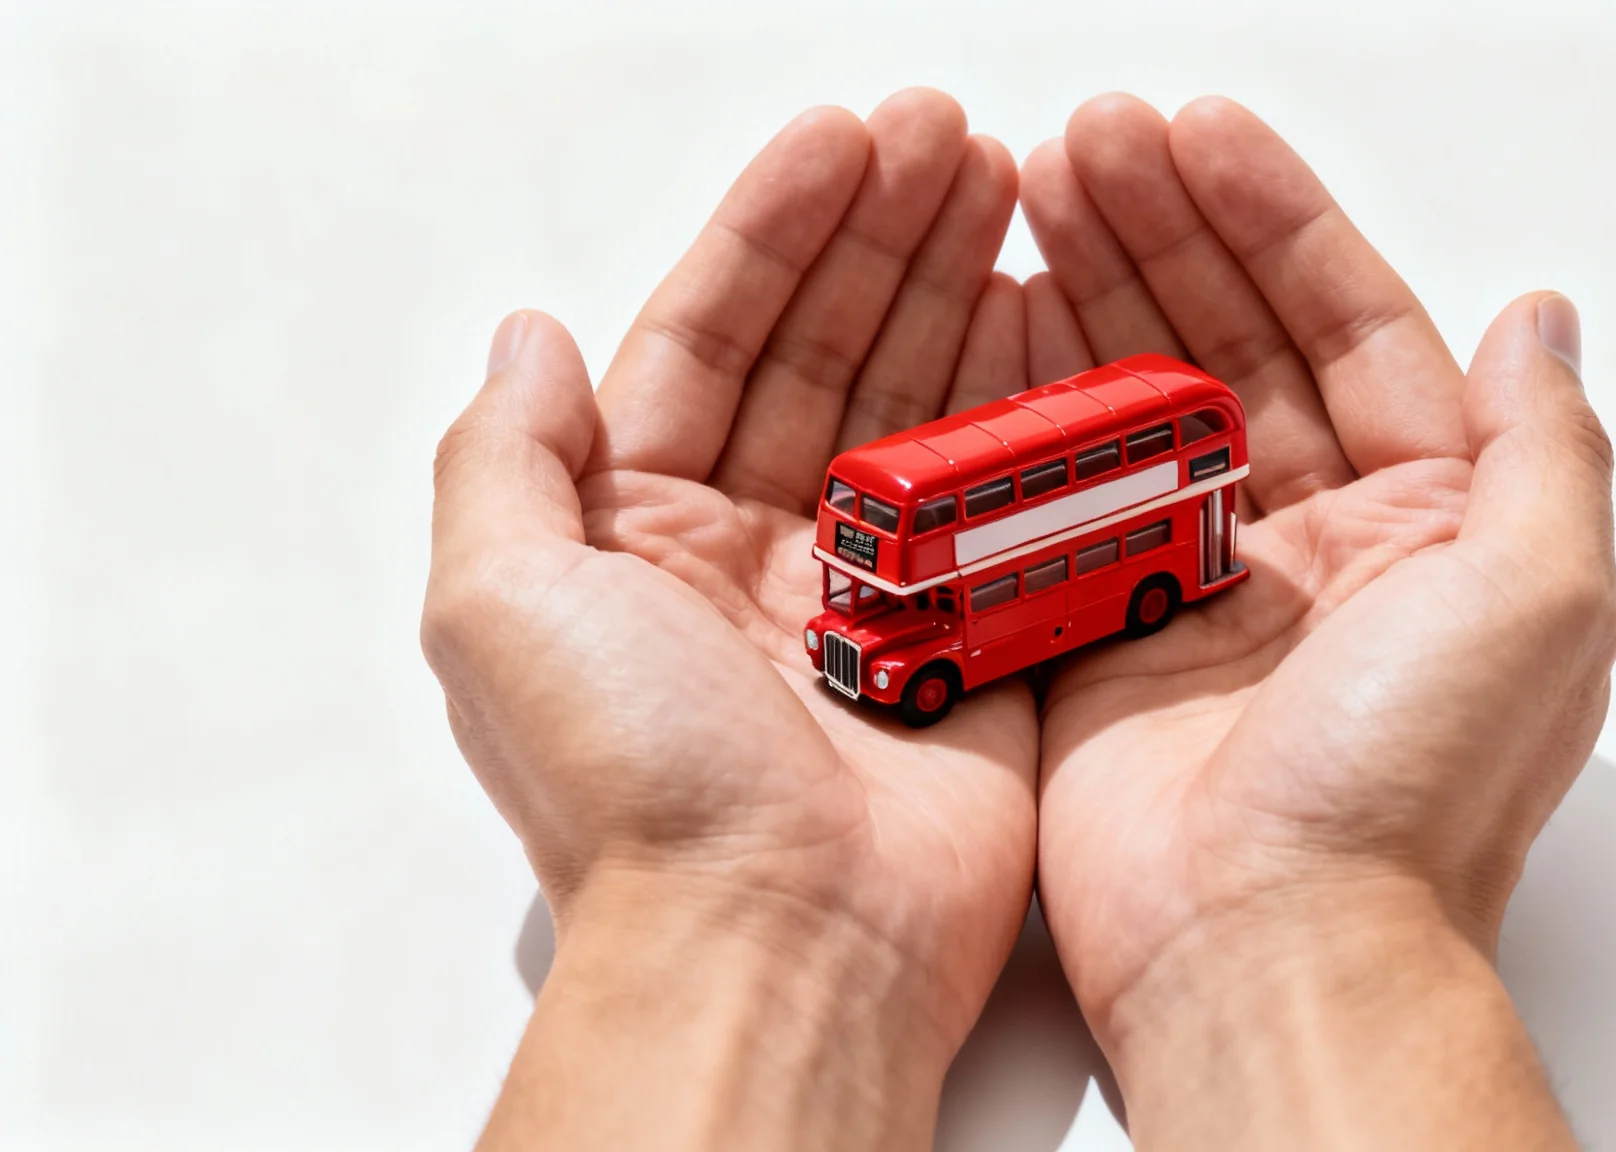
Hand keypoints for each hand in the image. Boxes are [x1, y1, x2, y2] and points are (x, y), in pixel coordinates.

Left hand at [422, 89, 1035, 1149]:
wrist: (782, 940)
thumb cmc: (636, 787)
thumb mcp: (500, 603)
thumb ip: (506, 455)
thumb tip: (530, 332)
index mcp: (644, 535)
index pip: (716, 340)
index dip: (777, 231)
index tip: (844, 140)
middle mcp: (757, 556)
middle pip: (830, 355)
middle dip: (886, 237)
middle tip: (949, 138)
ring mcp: (878, 599)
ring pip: (924, 412)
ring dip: (961, 296)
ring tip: (1010, 190)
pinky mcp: (977, 647)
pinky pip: (1012, 505)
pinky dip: (1036, 413)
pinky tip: (1056, 321)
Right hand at [1021, 96, 1615, 1145]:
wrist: (1267, 943)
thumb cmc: (1411, 792)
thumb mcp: (1541, 598)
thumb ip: (1543, 446)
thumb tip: (1541, 318)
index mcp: (1427, 521)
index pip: (1349, 323)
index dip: (1273, 220)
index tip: (1197, 135)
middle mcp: (1315, 543)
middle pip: (1233, 341)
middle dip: (1163, 231)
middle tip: (1086, 142)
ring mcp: (1199, 584)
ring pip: (1141, 401)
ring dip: (1092, 291)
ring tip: (1032, 191)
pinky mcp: (1100, 633)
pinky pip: (1059, 493)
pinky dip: (1028, 404)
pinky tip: (996, 320)